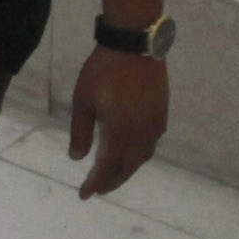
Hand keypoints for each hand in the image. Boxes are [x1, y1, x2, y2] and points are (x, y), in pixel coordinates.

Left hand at [65, 48, 169, 197]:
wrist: (135, 44)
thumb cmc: (103, 70)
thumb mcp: (83, 101)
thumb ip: (80, 133)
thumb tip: (77, 159)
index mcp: (120, 132)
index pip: (107, 169)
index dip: (95, 184)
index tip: (84, 195)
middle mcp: (141, 134)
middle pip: (127, 168)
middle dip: (111, 181)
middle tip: (97, 189)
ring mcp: (155, 125)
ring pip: (141, 158)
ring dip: (126, 170)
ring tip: (112, 175)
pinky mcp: (162, 114)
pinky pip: (150, 144)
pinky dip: (138, 155)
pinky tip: (130, 153)